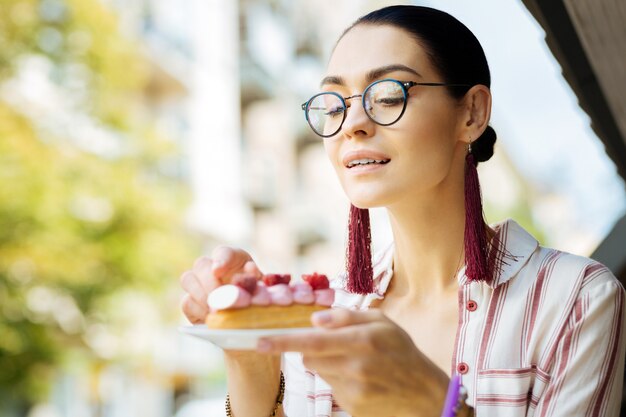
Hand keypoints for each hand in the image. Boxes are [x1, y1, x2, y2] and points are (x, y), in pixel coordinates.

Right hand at [179, 246, 261, 323]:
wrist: (250, 321)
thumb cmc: (257, 300)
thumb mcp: (263, 289)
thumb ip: (257, 278)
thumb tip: (250, 268)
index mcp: (234, 259)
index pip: (224, 252)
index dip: (220, 260)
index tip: (218, 270)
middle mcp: (213, 267)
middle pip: (201, 264)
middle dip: (209, 281)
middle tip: (219, 297)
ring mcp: (199, 283)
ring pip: (188, 279)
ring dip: (202, 296)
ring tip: (216, 309)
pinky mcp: (191, 302)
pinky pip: (186, 302)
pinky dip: (198, 310)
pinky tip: (211, 317)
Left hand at [257, 308, 448, 416]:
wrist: (424, 393)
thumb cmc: (401, 351)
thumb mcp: (382, 322)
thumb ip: (347, 316)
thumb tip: (315, 318)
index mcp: (362, 341)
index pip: (312, 340)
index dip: (283, 341)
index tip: (258, 340)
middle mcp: (355, 367)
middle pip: (309, 356)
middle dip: (311, 347)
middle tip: (333, 343)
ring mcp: (352, 390)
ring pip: (318, 370)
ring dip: (325, 362)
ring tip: (353, 361)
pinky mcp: (351, 405)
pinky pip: (330, 387)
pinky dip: (337, 379)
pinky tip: (359, 378)